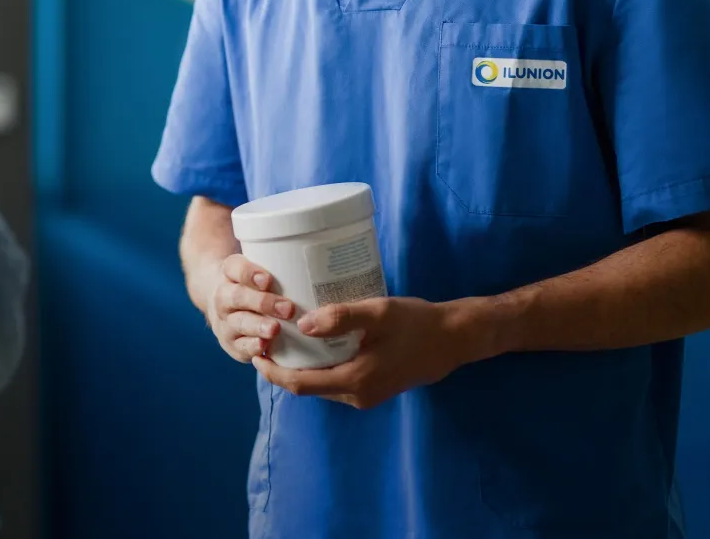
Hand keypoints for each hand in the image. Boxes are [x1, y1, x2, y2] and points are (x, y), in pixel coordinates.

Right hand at [200, 254, 295, 362]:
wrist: (226, 307)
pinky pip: (239, 346)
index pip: (234, 268)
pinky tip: (264, 346)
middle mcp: (223, 297)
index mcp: (229, 273)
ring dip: (258, 326)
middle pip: (237, 297)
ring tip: (275, 329)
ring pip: (238, 322)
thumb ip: (280, 268)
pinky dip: (251, 346)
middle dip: (262, 303)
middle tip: (287, 308)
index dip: (249, 273)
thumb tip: (320, 265)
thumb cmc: (253, 286)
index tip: (268, 280)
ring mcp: (225, 321)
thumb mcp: (259, 271)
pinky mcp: (232, 343)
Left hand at [253, 297, 475, 408]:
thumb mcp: (378, 313)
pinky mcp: (374, 387)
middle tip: (264, 342)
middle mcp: (358, 395)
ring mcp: (367, 395)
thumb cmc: (416, 323)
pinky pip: (337, 381)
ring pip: (323, 384)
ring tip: (283, 341)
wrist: (453, 339)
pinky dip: (320, 367)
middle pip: (308, 387)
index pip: (301, 385)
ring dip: (301, 368)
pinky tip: (314, 345)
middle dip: (283, 369)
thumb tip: (303, 324)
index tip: (255, 353)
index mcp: (355, 381)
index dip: (273, 372)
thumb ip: (341, 318)